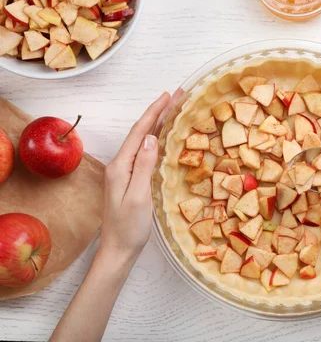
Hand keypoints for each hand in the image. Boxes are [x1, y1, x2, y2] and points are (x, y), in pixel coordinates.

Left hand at [99, 93, 170, 259]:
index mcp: (121, 166)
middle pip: (141, 133)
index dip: (154, 112)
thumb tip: (153, 138)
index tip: (168, 96)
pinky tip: (164, 137)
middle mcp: (121, 165)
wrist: (118, 250)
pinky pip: (145, 153)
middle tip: (177, 97)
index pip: (140, 132)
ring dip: (158, 124)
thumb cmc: (129, 228)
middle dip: (158, 113)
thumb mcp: (139, 197)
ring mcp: (125, 173)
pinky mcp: (131, 180)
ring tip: (173, 110)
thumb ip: (144, 166)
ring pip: (143, 141)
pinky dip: (156, 140)